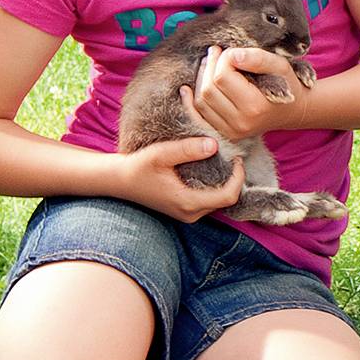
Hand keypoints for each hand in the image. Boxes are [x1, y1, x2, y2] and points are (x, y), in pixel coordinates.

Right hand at [109, 134, 240, 221]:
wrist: (120, 181)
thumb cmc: (138, 167)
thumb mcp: (161, 153)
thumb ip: (187, 149)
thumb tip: (214, 145)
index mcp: (188, 202)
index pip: (228, 196)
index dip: (238, 178)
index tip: (236, 158)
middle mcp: (190, 213)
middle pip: (226, 200)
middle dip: (234, 180)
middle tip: (231, 157)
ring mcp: (187, 214)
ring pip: (218, 202)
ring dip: (224, 183)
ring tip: (222, 161)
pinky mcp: (185, 210)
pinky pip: (208, 201)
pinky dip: (214, 187)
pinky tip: (210, 169)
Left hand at [181, 45, 304, 143]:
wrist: (293, 111)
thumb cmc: (286, 84)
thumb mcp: (279, 65)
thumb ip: (257, 58)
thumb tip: (231, 55)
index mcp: (255, 106)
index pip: (222, 77)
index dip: (223, 59)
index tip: (232, 52)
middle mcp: (242, 123)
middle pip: (208, 90)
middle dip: (210, 67)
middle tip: (216, 52)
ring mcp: (232, 131)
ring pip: (201, 102)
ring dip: (200, 79)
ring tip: (210, 64)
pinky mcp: (225, 134)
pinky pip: (199, 116)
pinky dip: (191, 100)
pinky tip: (187, 87)